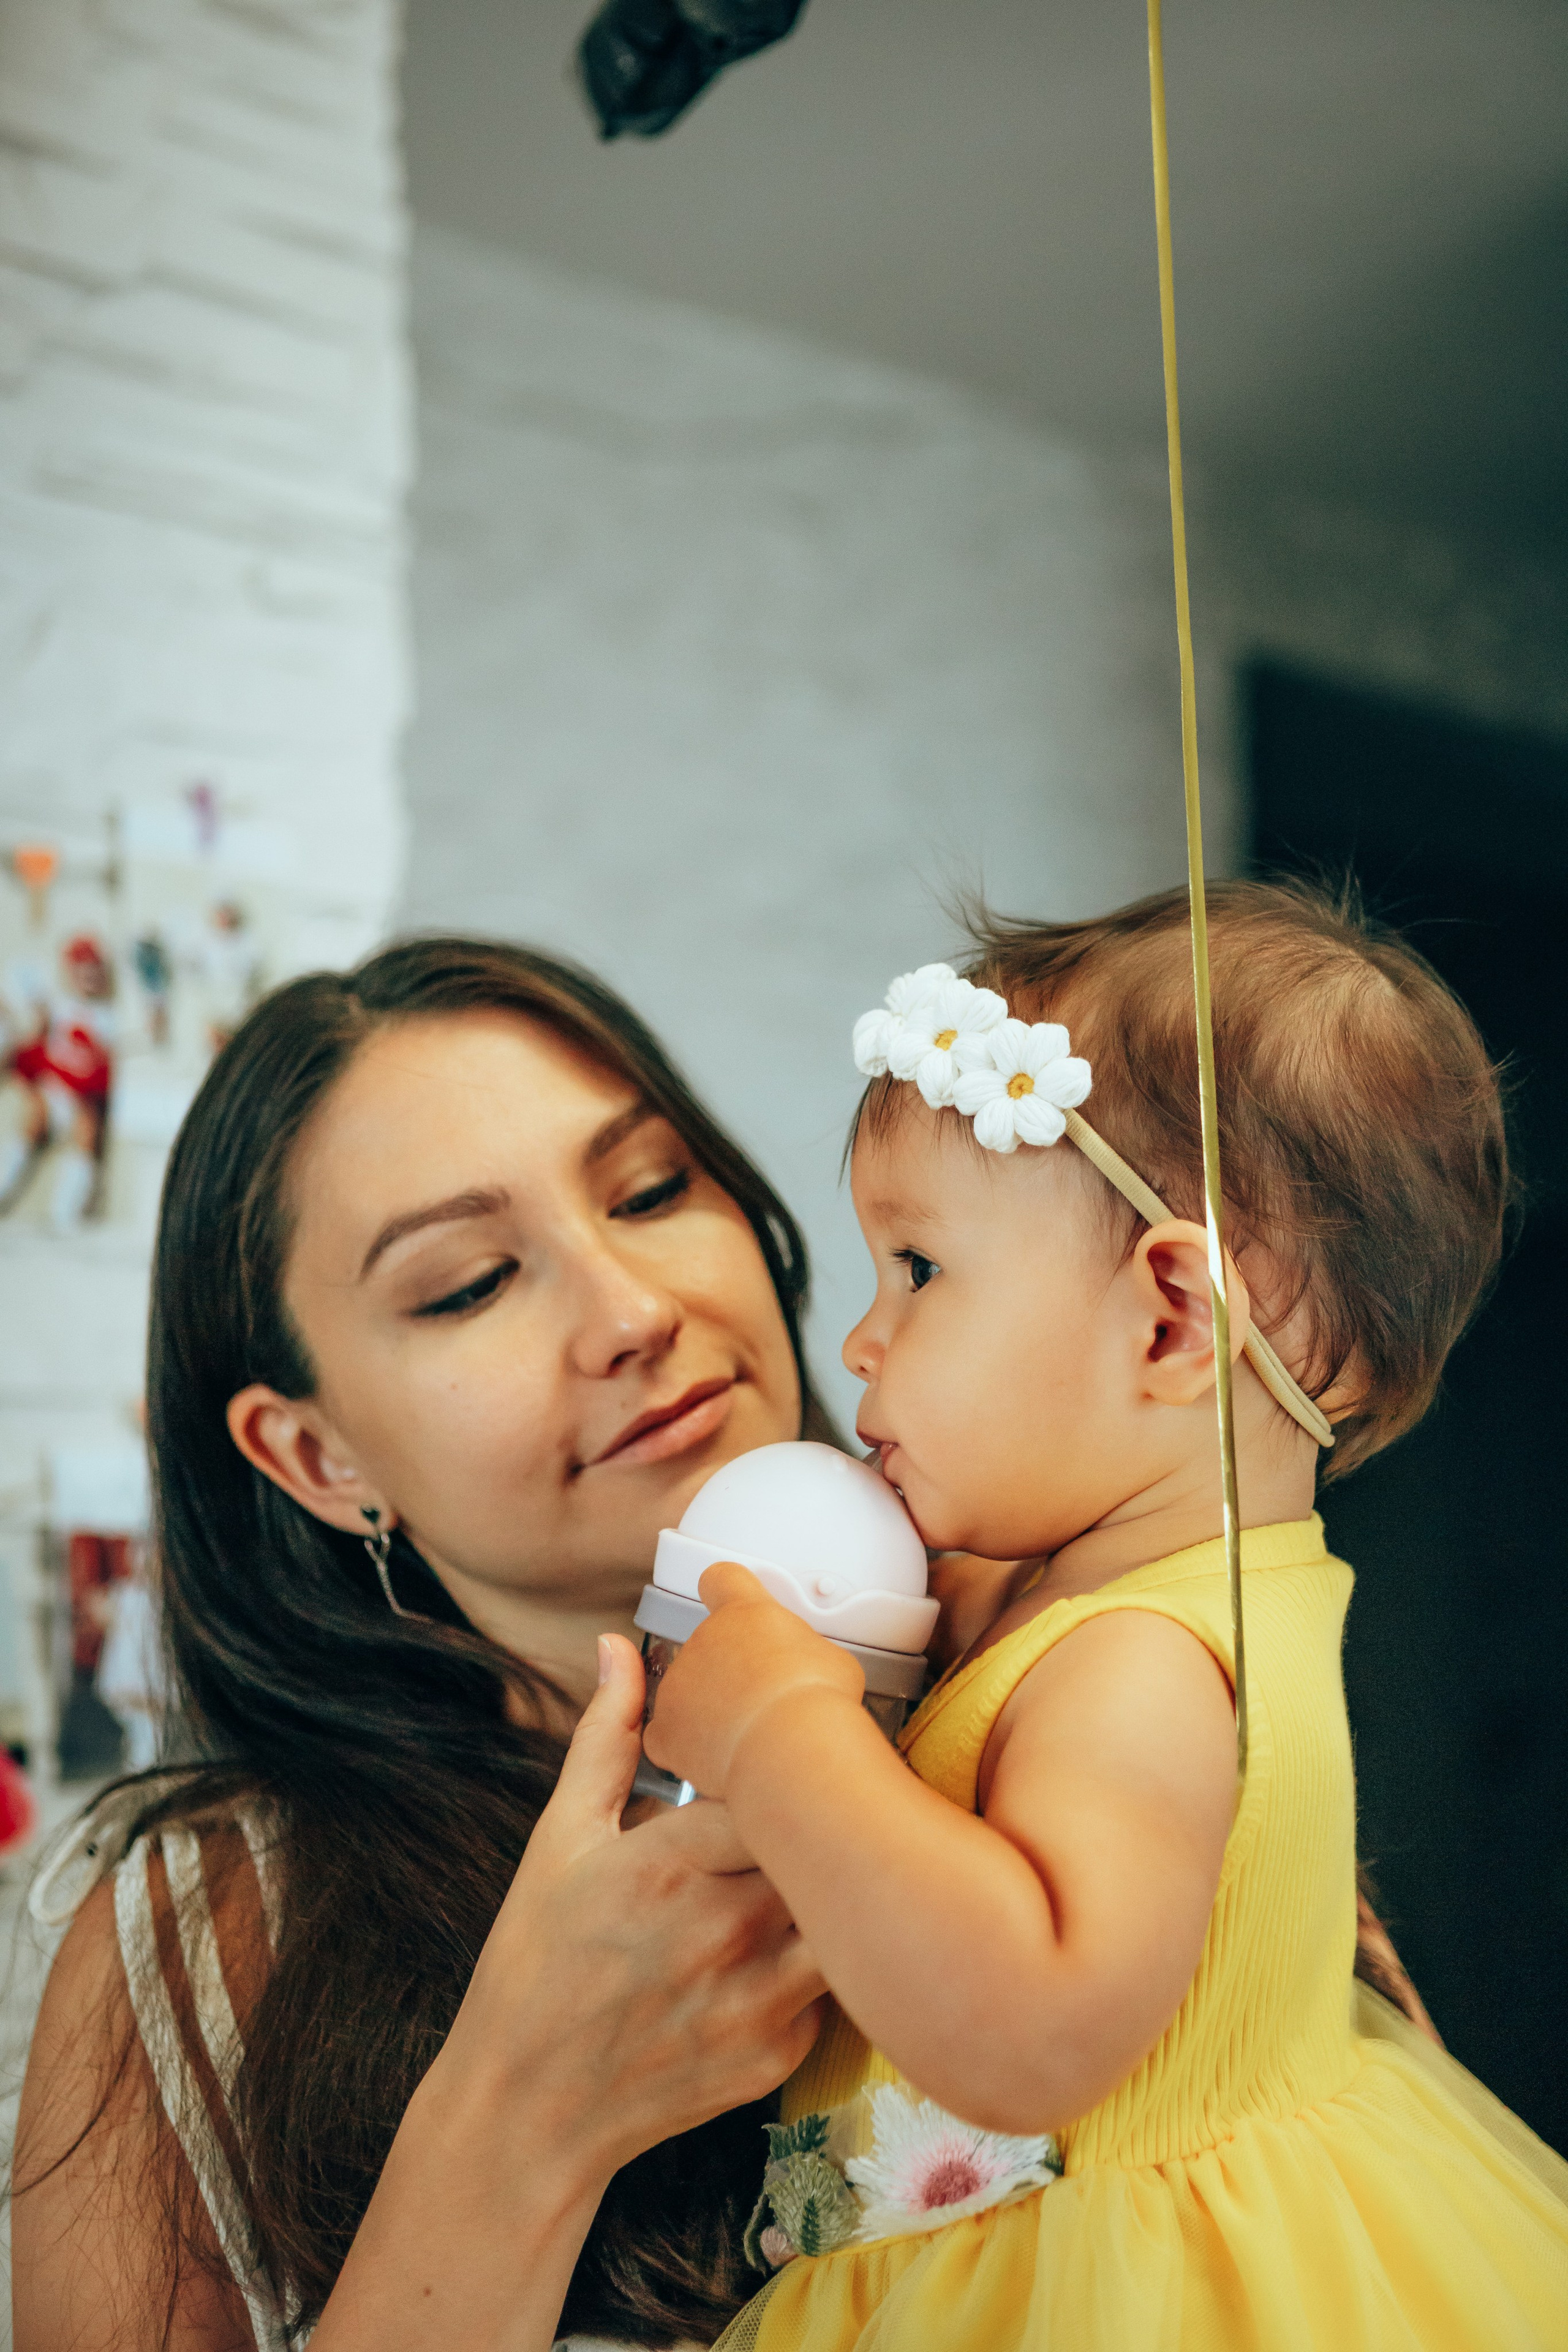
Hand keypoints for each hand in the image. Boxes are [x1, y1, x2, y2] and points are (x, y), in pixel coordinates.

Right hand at [431, 1630, 826, 2186]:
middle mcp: (727, 1929)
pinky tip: (780, 1955)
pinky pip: (828, 1991)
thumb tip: (618, 1646)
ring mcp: (758, 2000)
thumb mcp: (559, 1838)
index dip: (790, 1765)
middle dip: (820, 1825)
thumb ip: (605, 1737)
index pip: (777, 1785)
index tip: (784, 1758)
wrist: (527, 2111)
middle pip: (822, 1847)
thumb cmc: (535, 1964)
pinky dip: (814, 1969)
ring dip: (830, 1894)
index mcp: (674, 1862)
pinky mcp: (778, 2058)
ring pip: (843, 1918)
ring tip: (814, 1875)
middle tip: (814, 1807)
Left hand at [642, 1561, 864, 1798]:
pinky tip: (721, 1756)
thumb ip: (803, 1651)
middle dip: (733, 1669)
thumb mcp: (829, 1656)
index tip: (731, 1598)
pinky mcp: (667, 1728)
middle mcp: (703, 1639)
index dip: (727, 1589)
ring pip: (692, 1693)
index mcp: (743, 1612)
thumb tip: (808, 1669)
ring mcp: (680, 1683)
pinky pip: (672, 1735)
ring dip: (713, 1709)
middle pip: (711, 1647)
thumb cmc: (816, 1698)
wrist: (790, 1745)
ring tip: (751, 1733)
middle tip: (766, 1696)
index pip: (722, 1580)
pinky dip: (691, 1747)